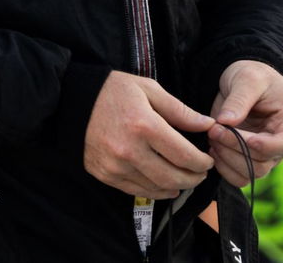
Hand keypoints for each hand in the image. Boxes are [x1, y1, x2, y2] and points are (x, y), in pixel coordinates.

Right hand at [84, 71, 214, 198]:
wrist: (73, 102)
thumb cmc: (114, 91)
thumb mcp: (150, 90)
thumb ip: (180, 110)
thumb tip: (207, 124)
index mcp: (144, 126)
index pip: (183, 154)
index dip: (201, 162)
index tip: (209, 160)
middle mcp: (130, 151)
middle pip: (172, 176)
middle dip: (193, 178)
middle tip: (202, 174)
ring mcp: (116, 166)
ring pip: (156, 188)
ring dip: (177, 187)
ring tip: (187, 180)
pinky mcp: (105, 175)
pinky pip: (137, 191)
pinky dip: (156, 191)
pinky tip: (167, 187)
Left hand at [207, 60, 282, 185]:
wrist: (243, 83)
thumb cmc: (253, 75)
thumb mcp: (248, 78)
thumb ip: (240, 98)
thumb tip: (227, 121)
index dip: (264, 145)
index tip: (244, 137)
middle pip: (263, 161)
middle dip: (236, 147)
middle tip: (215, 129)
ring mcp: (268, 155)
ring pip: (250, 173)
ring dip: (227, 158)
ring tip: (213, 136)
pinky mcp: (251, 161)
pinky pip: (239, 178)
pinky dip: (224, 167)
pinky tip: (214, 148)